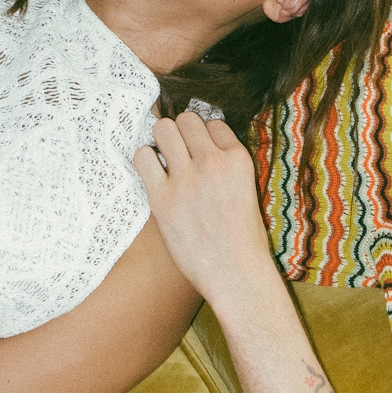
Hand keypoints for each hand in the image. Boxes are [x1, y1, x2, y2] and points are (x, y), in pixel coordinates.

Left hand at [135, 111, 271, 306]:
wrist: (235, 273)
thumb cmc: (244, 239)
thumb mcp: (248, 190)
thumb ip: (228, 166)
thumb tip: (202, 148)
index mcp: (239, 159)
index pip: (215, 124)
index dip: (206, 138)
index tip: (203, 154)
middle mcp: (213, 163)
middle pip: (187, 119)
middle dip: (182, 132)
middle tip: (180, 153)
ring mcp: (187, 179)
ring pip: (163, 129)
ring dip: (162, 140)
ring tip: (166, 160)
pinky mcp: (163, 198)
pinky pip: (143, 156)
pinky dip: (145, 161)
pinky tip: (154, 176)